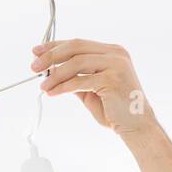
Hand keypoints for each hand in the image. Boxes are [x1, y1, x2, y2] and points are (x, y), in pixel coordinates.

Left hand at [30, 39, 155, 135]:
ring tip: (42, 86)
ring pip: (77, 62)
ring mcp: (115, 64)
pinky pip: (81, 80)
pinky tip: (52, 93)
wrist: (136, 127)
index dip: (55, 46)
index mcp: (111, 52)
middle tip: (34, 66)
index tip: (37, 51)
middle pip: (76, 47)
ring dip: (55, 74)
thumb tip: (52, 72)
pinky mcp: (112, 79)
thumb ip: (75, 79)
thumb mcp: (90, 91)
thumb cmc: (115, 111)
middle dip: (51, 56)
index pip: (78, 43)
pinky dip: (63, 87)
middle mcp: (115, 53)